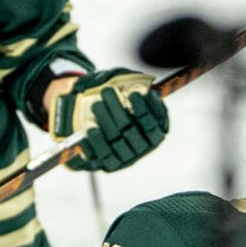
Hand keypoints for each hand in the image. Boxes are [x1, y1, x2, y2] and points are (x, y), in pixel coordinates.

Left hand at [49, 68, 168, 171]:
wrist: (102, 127)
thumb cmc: (121, 106)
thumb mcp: (129, 92)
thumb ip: (132, 85)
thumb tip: (131, 82)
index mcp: (155, 133)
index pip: (152, 124)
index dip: (144, 109)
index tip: (133, 93)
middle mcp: (142, 148)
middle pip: (132, 131)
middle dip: (118, 110)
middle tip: (107, 91)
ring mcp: (126, 158)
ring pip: (116, 143)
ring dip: (106, 121)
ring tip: (97, 104)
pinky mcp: (108, 164)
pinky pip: (102, 156)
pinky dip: (95, 143)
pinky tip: (90, 128)